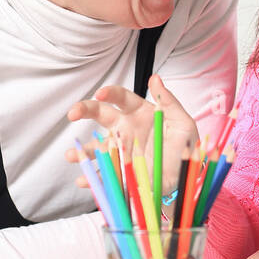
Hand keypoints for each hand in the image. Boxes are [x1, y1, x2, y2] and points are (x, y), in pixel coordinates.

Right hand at [66, 75, 199, 197]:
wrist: (186, 176)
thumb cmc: (185, 146)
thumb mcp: (183, 123)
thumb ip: (168, 102)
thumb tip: (156, 78)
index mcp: (140, 112)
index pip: (121, 97)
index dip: (110, 93)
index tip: (100, 94)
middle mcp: (126, 128)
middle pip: (101, 115)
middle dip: (84, 110)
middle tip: (72, 113)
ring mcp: (120, 150)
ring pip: (96, 147)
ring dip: (82, 151)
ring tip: (72, 155)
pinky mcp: (120, 171)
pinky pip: (103, 173)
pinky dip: (91, 177)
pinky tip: (84, 180)